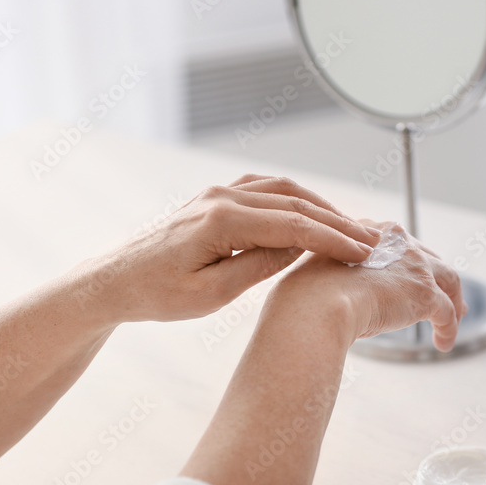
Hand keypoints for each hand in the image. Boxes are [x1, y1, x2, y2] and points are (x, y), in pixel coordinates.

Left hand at [89, 175, 381, 322]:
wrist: (113, 282)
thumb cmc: (156, 295)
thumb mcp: (211, 294)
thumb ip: (258, 266)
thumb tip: (300, 247)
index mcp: (220, 221)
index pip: (294, 225)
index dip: (334, 239)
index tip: (365, 253)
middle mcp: (220, 197)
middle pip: (295, 202)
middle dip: (337, 221)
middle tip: (372, 241)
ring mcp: (216, 192)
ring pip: (283, 190)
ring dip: (320, 207)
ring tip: (350, 229)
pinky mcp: (214, 198)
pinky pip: (265, 189)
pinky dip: (295, 200)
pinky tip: (312, 214)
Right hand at [270, 222, 466, 351]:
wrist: (317, 303)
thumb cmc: (306, 295)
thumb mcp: (320, 277)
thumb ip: (336, 281)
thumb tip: (336, 300)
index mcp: (366, 233)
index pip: (398, 245)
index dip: (409, 263)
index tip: (411, 278)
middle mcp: (395, 241)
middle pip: (428, 258)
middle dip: (438, 277)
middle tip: (445, 297)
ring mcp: (413, 265)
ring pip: (448, 279)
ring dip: (452, 301)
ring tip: (453, 320)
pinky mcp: (424, 292)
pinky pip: (446, 312)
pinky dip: (448, 328)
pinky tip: (442, 344)